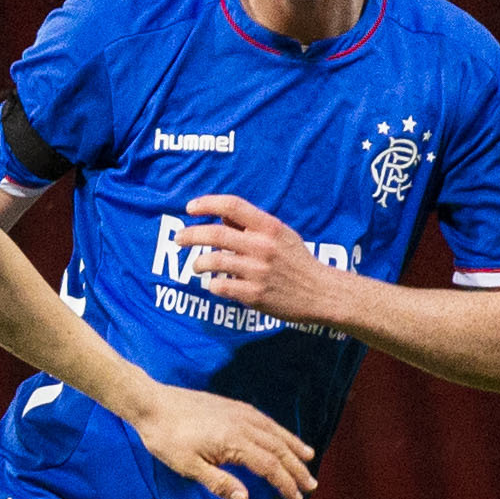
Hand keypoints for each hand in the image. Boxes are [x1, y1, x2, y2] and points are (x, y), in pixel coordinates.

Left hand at [127, 381, 317, 498]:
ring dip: (293, 446)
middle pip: (278, 449)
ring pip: (274, 431)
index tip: (297, 498)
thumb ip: (219, 483)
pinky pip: (263, 420)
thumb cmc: (166, 438)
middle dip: (296, 468)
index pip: (269, 466)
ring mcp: (238, 413)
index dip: (285, 483)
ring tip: (309, 458)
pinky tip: (281, 436)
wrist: (151, 404)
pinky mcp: (231, 406)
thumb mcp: (188, 467)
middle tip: (311, 485)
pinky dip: (278, 430)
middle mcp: (242, 425)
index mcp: (234, 442)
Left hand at [174, 194, 346, 323]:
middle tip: (178, 238)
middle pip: (214, 234)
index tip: (190, 208)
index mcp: (269, 227)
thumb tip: (220, 213)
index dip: (207, 203)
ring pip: (212, 261)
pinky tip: (214, 284)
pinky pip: (219, 286)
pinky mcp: (253, 295)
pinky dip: (211, 284)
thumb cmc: (296, 261)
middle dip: (190, 235)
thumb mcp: (280, 234)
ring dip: (198, 263)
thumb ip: (251, 224)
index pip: (232, 205)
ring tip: (196, 265)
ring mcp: (257, 271)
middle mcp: (262, 246)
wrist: (321, 293)